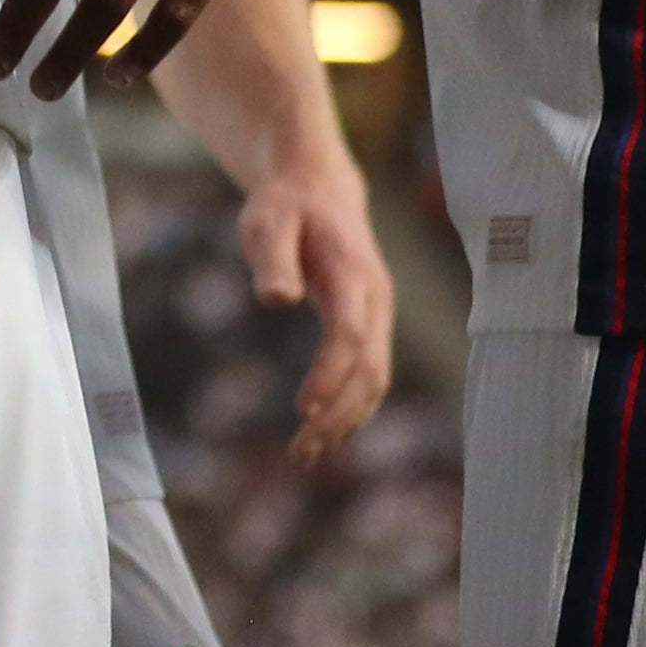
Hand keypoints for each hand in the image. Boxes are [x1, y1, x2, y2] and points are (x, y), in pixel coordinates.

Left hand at [239, 153, 395, 461]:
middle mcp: (376, 300)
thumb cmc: (286, 206)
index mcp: (352, 274)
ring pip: (375, 380)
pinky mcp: (370, 327)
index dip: (330, 375)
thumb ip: (273, 257)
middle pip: (369, 369)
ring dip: (345, 421)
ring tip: (304, 456)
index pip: (349, 335)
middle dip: (338, 415)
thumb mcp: (267, 220)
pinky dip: (350, 409)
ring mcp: (378, 316)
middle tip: (299, 453)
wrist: (318, 189)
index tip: (302, 410)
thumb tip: (278, 299)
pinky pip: (369, 375)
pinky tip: (322, 436)